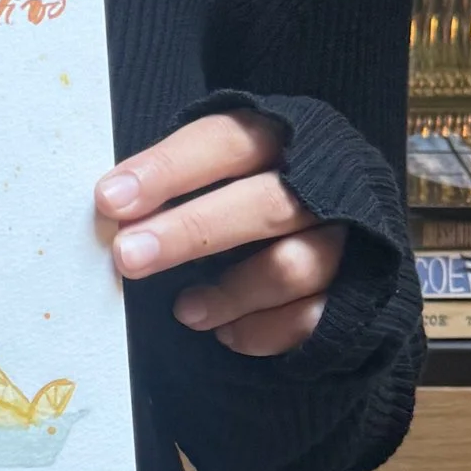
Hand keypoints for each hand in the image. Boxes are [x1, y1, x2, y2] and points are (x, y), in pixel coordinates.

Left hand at [97, 111, 344, 358]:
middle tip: (128, 257)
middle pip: (261, 204)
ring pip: (291, 266)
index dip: (168, 168)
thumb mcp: (226, 165)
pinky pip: (312, 318)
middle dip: (189, 232)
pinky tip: (227, 333)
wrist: (344, 228)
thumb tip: (112, 208)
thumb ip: (181, 179)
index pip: (225, 142)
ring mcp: (348, 239)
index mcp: (283, 136)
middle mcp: (326, 182)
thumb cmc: (255, 190)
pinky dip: (263, 330)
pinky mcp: (360, 291)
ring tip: (183, 310)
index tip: (110, 199)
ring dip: (229, 293)